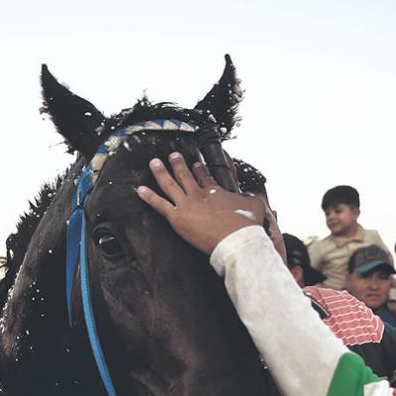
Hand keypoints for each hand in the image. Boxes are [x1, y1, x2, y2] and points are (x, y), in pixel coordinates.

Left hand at [136, 152, 264, 253]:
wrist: (237, 239)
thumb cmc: (246, 225)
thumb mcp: (255, 205)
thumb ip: (251, 198)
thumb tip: (252, 195)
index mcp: (215, 191)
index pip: (205, 177)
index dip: (199, 169)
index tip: (195, 164)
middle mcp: (199, 194)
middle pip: (185, 175)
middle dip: (178, 164)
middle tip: (173, 156)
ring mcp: (187, 204)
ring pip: (170, 184)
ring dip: (161, 172)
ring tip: (154, 163)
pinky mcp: (178, 217)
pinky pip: (159, 205)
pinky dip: (149, 197)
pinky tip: (140, 190)